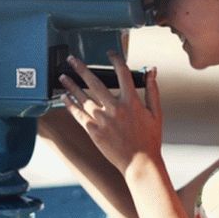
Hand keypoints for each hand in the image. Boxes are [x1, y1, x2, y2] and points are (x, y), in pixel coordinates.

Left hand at [59, 52, 161, 174]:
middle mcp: (115, 108)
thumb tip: (151, 70)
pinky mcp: (94, 131)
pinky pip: (78, 114)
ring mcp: (103, 119)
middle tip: (72, 59)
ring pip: (83, 97)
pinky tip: (64, 97)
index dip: (116, 60)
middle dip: (81, 68)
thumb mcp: (156, 113)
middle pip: (95, 82)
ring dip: (71, 85)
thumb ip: (152, 90)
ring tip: (63, 76)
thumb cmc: (149, 139)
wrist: (139, 163)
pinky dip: (70, 104)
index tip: (110, 54)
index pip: (122, 73)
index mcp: (131, 101)